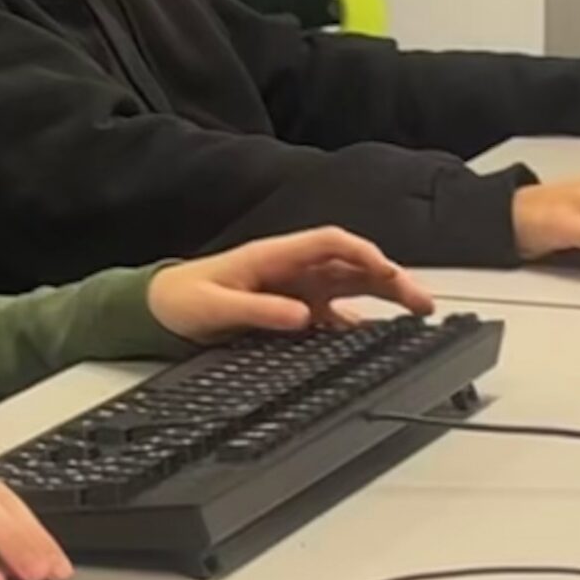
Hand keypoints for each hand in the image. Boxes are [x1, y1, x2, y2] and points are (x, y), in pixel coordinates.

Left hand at [148, 227, 431, 341]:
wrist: (159, 309)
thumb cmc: (181, 298)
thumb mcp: (215, 306)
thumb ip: (257, 310)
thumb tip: (301, 316)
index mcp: (274, 256)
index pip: (330, 243)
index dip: (363, 253)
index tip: (387, 271)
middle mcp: (291, 269)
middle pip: (351, 264)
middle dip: (390, 278)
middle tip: (420, 302)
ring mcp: (295, 289)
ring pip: (351, 286)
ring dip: (383, 296)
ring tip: (415, 314)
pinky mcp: (292, 311)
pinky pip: (334, 314)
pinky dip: (358, 323)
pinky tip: (375, 336)